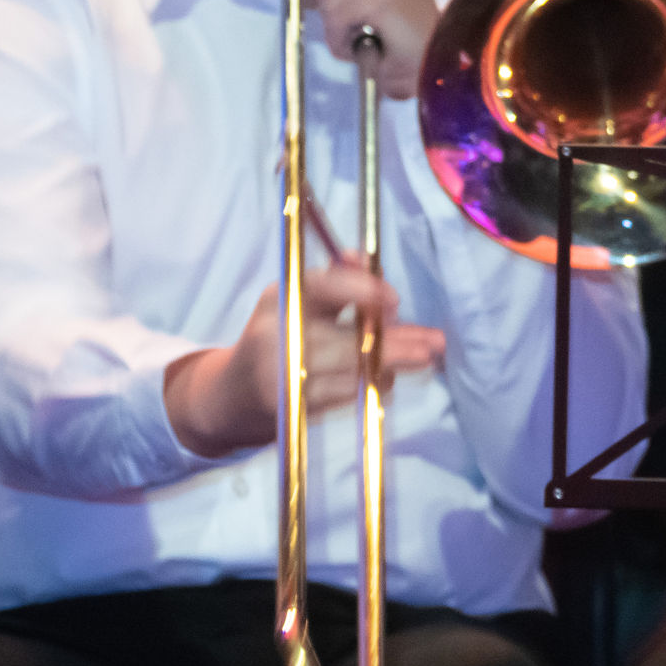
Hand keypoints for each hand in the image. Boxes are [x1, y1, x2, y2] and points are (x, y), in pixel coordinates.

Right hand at [162, 262, 450, 458]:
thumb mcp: (295, 300)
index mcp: (278, 298)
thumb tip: (364, 257)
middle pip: (344, 340)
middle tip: (433, 344)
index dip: (360, 290)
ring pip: (350, 371)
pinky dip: (371, 383)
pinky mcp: (292, 408)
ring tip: (425, 358)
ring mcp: (282, 376)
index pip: (320, 287)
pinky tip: (390, 376)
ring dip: (392, 364)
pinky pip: (344, 395)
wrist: (232, 394)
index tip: (395, 300)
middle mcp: (275, 337)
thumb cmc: (275, 336)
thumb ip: (333, 279)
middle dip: (395, 342)